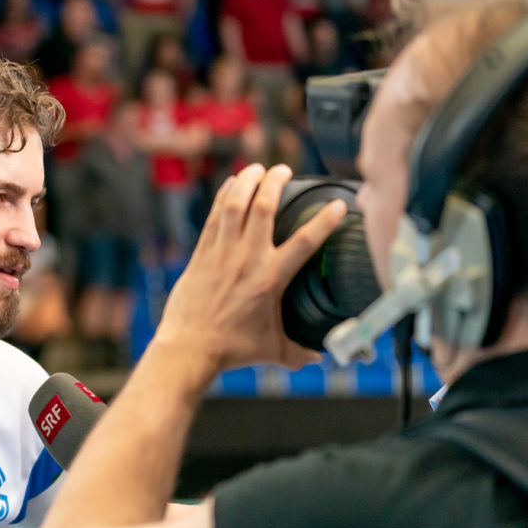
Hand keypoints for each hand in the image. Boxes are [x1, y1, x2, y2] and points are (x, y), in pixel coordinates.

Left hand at [155, 163, 346, 372]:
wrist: (189, 348)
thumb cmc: (232, 351)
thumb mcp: (273, 352)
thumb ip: (299, 353)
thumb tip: (318, 358)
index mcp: (270, 278)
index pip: (306, 242)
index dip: (325, 221)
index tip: (338, 206)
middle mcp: (246, 260)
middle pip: (264, 208)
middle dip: (275, 183)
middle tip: (285, 170)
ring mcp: (221, 254)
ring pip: (235, 206)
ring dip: (246, 182)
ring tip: (257, 168)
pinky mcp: (201, 255)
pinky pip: (213, 218)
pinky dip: (222, 197)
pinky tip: (230, 185)